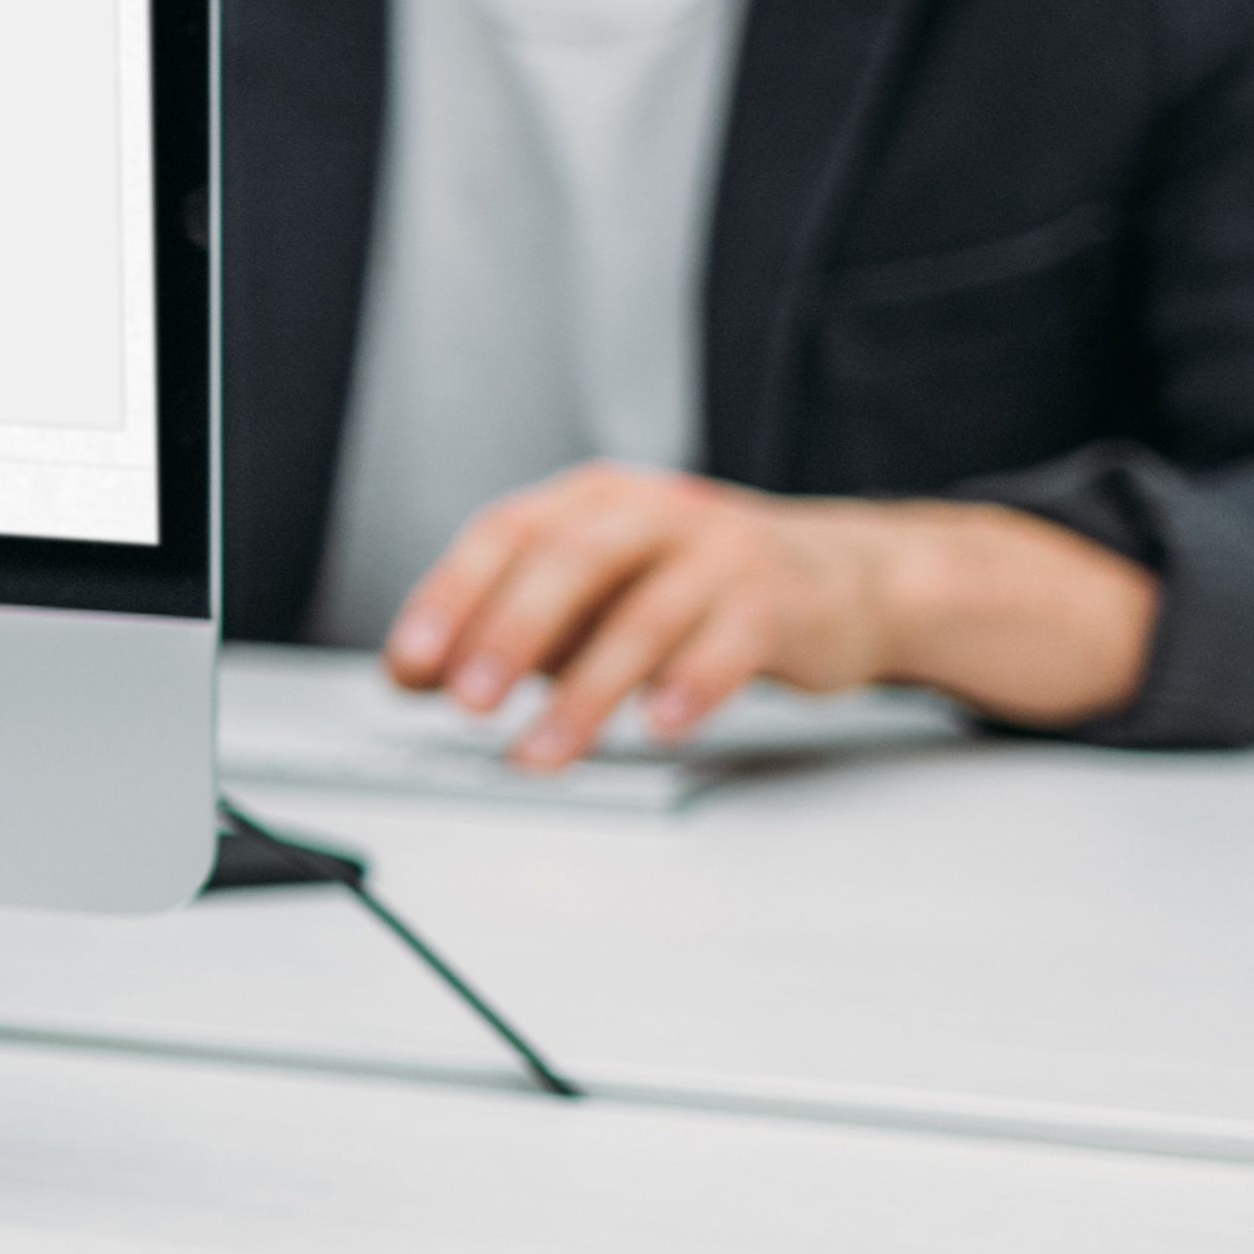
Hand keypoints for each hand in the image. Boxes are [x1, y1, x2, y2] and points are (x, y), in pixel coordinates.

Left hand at [384, 462, 1159, 759]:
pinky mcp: (779, 599)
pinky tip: (661, 726)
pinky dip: (691, 686)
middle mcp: (650, 513)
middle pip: (568, 562)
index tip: (413, 666)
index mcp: (590, 501)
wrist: (841, 579)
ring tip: (544, 752)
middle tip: (468, 703)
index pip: (504, 536)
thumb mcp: (595, 597)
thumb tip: (416, 678)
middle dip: (508, 635)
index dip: (452, 598)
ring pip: (642, 616)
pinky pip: (729, 642)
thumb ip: (511, 630)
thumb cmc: (692, 589)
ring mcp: (720, 551)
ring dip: (585, 693)